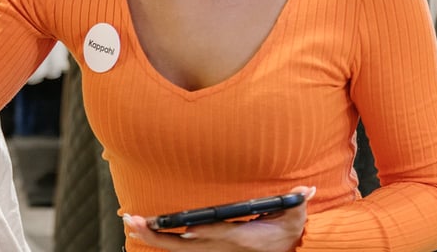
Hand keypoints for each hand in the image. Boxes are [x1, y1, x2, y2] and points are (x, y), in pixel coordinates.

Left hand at [121, 186, 315, 251]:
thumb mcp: (293, 215)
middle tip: (134, 221)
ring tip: (131, 224)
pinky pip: (179, 248)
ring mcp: (213, 251)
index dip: (197, 232)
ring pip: (177, 249)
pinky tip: (143, 232)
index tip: (180, 226)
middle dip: (157, 234)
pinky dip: (160, 240)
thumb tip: (306, 191)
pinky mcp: (208, 250)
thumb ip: (296, 202)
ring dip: (152, 237)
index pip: (215, 235)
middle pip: (184, 245)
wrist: (287, 249)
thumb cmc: (288, 229)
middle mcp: (222, 247)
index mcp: (240, 237)